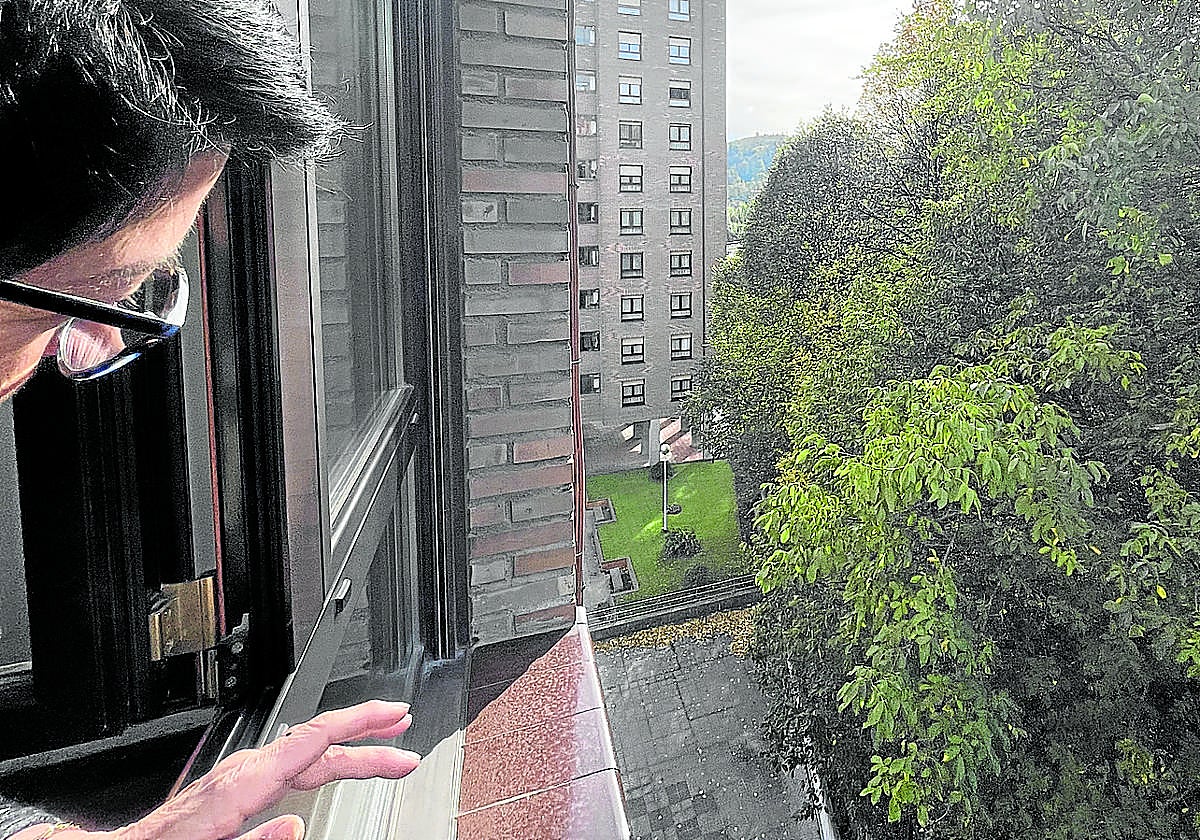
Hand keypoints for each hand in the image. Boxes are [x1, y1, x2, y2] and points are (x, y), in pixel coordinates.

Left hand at [64, 700, 418, 839]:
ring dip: (350, 751)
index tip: (393, 714)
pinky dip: (324, 762)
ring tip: (385, 753)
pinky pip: (292, 765)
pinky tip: (335, 767)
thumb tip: (297, 825)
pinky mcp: (239, 787)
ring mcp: (244, 776)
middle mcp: (247, 771)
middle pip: (320, 744)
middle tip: (406, 740)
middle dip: (368, 738)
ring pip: (308, 755)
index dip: (359, 721)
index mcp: (245, 781)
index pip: (313, 738)